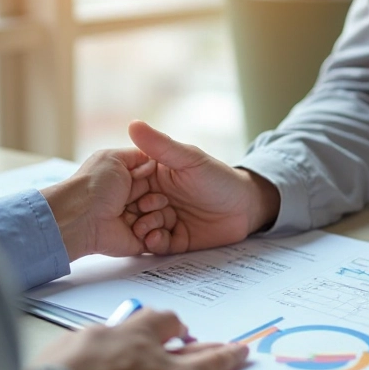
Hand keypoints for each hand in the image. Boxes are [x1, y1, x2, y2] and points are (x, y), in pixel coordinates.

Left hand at [23, 309, 248, 369]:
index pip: (210, 363)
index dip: (226, 356)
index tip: (237, 350)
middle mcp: (146, 349)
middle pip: (174, 326)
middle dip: (182, 331)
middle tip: (186, 337)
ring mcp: (111, 337)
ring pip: (139, 318)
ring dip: (145, 327)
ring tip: (145, 337)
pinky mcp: (79, 335)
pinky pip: (101, 330)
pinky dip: (104, 341)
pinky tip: (96, 353)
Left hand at [40, 149, 174, 261]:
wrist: (81, 218)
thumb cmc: (94, 186)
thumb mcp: (114, 158)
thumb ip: (138, 154)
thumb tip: (154, 159)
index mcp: (129, 181)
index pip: (157, 179)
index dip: (159, 180)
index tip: (152, 180)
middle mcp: (134, 200)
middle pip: (164, 199)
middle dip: (157, 199)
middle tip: (140, 201)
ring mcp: (138, 220)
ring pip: (165, 218)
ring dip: (155, 216)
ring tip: (136, 214)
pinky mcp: (140, 240)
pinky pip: (161, 239)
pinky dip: (155, 235)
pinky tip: (139, 228)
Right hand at [125, 120, 280, 253]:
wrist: (245, 207)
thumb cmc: (218, 177)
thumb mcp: (189, 159)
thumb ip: (161, 145)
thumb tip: (133, 124)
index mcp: (153, 177)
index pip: (128, 184)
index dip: (123, 189)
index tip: (122, 192)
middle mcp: (155, 198)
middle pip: (132, 209)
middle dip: (132, 213)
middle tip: (142, 211)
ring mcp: (164, 220)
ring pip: (142, 228)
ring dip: (142, 229)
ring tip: (148, 227)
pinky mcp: (174, 240)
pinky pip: (157, 245)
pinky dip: (153, 243)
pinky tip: (156, 238)